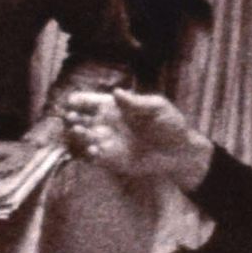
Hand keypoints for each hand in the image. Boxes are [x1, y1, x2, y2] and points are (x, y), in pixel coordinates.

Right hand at [61, 87, 211, 189]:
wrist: (180, 152)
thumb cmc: (171, 125)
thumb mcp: (157, 108)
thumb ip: (136, 103)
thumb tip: (116, 92)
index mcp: (116, 107)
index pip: (91, 101)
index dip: (79, 100)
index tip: (72, 101)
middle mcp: (109, 124)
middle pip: (82, 119)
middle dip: (73, 117)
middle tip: (72, 117)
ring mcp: (109, 142)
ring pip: (84, 138)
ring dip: (78, 135)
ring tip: (79, 131)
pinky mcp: (113, 160)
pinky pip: (95, 157)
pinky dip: (90, 153)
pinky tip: (94, 150)